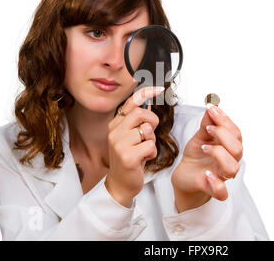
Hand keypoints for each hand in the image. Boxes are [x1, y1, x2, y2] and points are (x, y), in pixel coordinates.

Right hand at [104, 86, 163, 207]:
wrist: (120, 184)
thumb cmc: (129, 159)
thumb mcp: (131, 137)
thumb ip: (138, 121)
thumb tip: (148, 102)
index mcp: (115, 124)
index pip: (131, 102)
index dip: (146, 92)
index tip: (159, 88)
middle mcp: (114, 131)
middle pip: (141, 113)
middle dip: (152, 122)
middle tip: (149, 135)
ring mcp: (119, 144)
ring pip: (147, 130)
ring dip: (151, 141)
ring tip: (143, 150)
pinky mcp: (127, 156)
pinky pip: (150, 146)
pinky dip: (151, 153)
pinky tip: (143, 159)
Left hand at [171, 105, 242, 211]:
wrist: (184, 176)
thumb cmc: (196, 156)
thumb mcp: (200, 136)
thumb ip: (207, 123)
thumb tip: (212, 107)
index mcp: (228, 147)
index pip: (236, 133)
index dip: (225, 121)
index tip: (212, 110)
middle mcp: (228, 161)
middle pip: (238, 149)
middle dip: (223, 135)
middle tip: (207, 129)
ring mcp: (221, 176)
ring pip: (232, 168)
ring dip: (219, 155)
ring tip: (203, 147)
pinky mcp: (211, 189)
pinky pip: (221, 192)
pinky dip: (216, 184)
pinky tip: (206, 175)